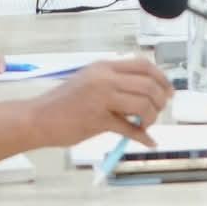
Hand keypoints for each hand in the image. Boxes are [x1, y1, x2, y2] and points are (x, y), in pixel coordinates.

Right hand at [30, 57, 172, 147]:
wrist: (38, 118)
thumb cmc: (63, 103)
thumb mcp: (90, 82)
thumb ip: (114, 83)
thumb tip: (143, 94)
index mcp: (104, 66)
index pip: (143, 65)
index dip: (161, 77)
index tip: (168, 91)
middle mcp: (105, 78)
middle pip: (148, 84)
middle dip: (160, 99)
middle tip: (159, 111)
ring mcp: (101, 97)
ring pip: (142, 104)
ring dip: (151, 117)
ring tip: (146, 124)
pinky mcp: (97, 119)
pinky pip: (129, 128)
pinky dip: (142, 136)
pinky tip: (148, 141)